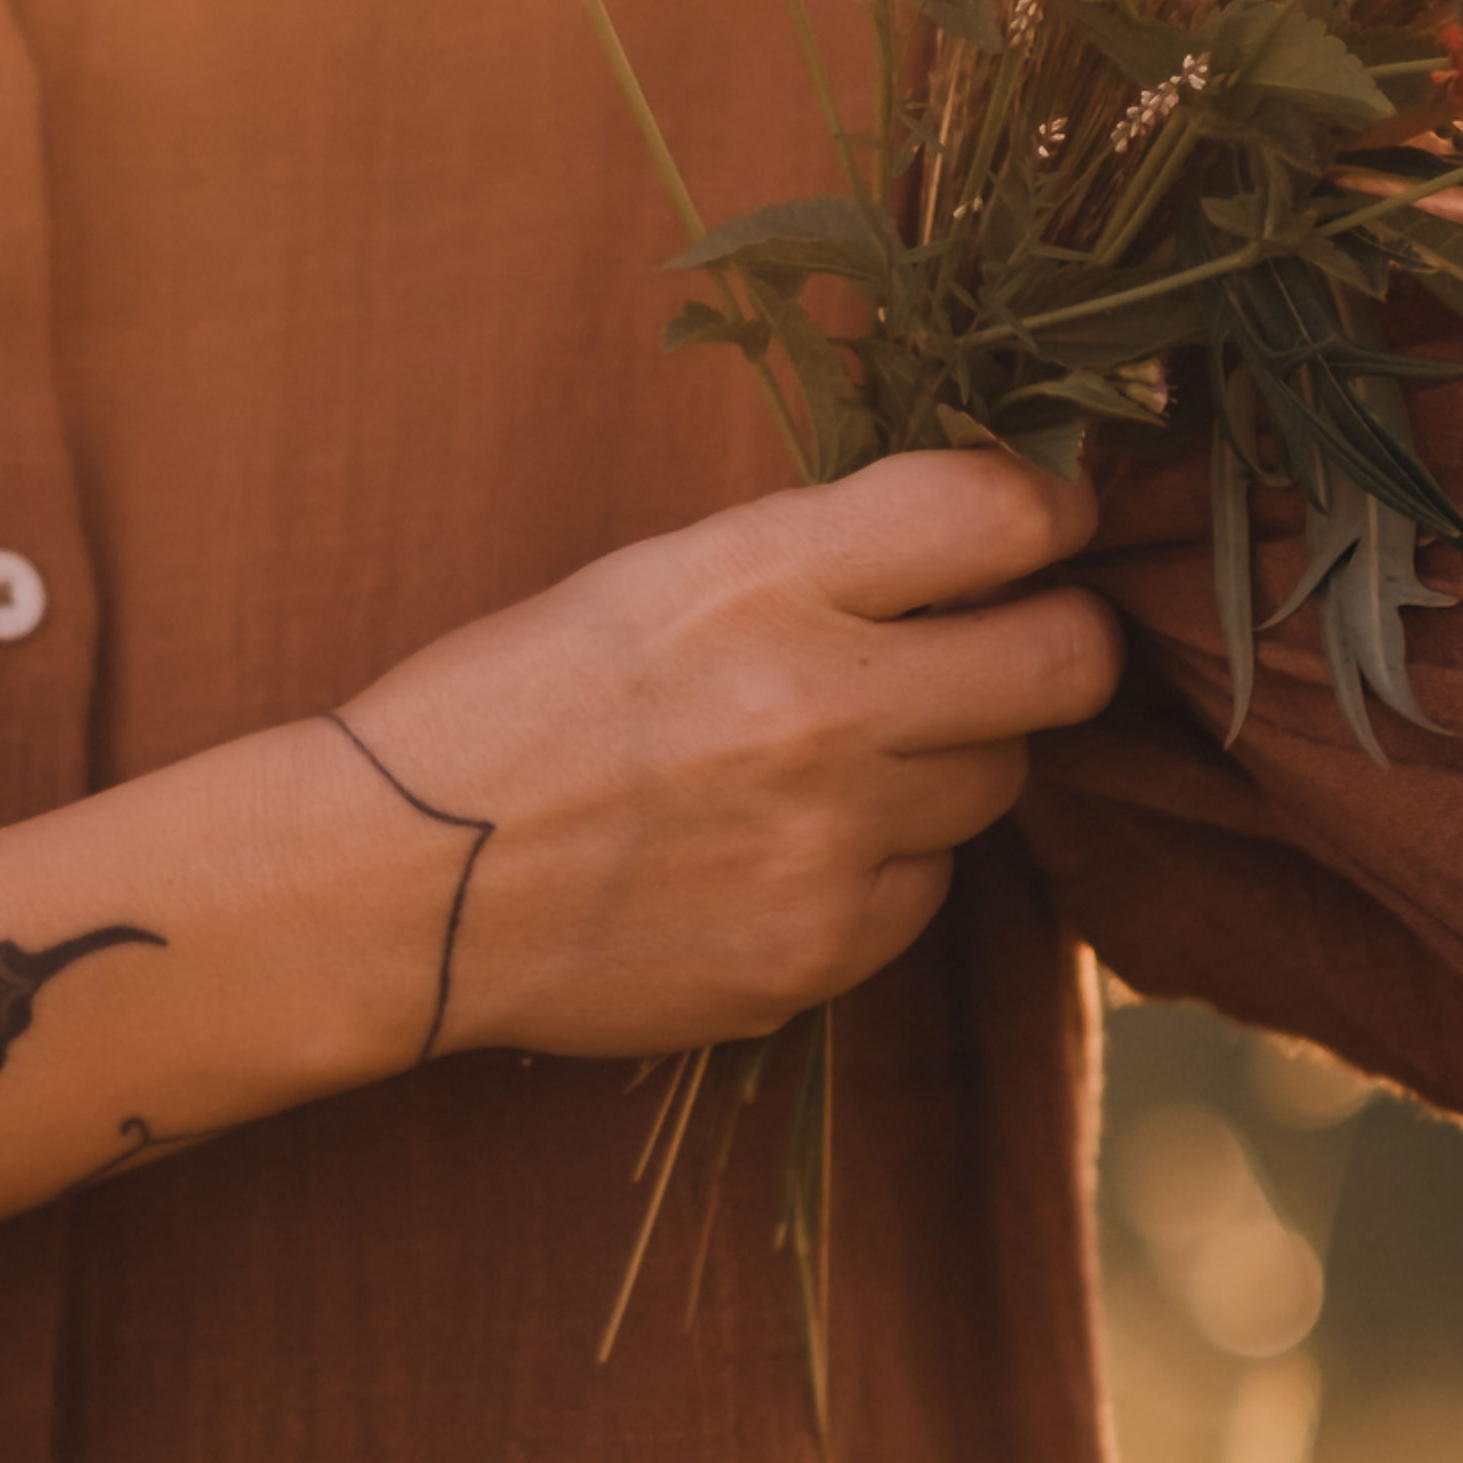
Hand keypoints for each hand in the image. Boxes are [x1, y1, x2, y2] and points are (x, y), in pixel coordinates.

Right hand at [337, 448, 1122, 1065]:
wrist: (395, 884)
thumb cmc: (514, 702)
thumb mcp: (655, 576)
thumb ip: (824, 555)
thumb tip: (993, 540)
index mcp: (761, 577)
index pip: (1004, 513)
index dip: (1051, 509)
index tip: (1043, 524)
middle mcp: (817, 707)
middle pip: (1067, 662)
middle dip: (1054, 642)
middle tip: (1006, 644)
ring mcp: (826, 844)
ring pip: (997, 782)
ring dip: (947, 762)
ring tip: (829, 761)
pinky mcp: (818, 953)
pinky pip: (925, 890)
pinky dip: (879, 866)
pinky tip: (777, 850)